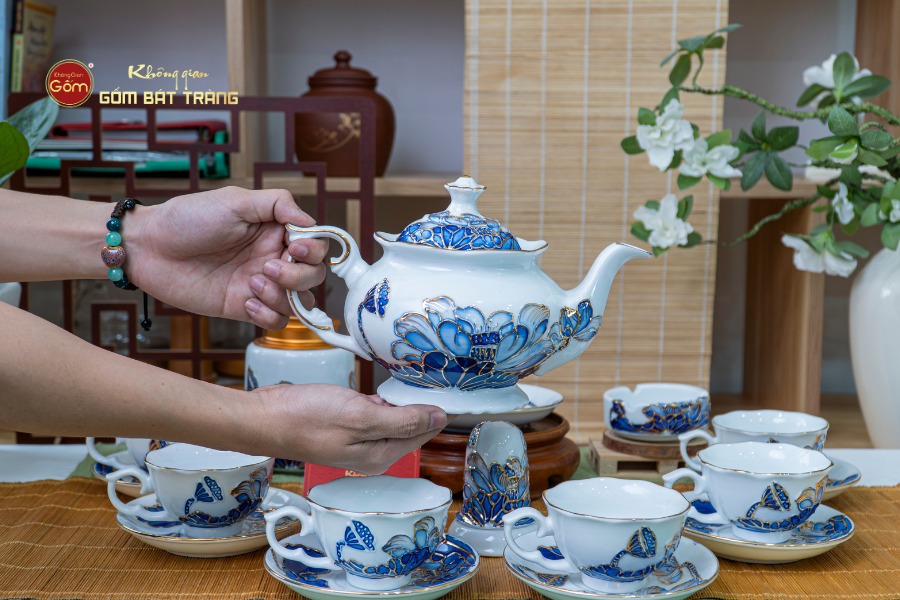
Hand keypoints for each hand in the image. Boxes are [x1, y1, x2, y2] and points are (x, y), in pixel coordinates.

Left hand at [130, 186, 327, 327]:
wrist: (149, 248)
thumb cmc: (187, 219)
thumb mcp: (234, 200)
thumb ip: (277, 204)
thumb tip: (310, 223)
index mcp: (275, 231)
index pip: (316, 245)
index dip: (313, 250)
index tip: (295, 247)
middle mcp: (272, 258)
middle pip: (314, 276)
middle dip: (299, 276)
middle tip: (268, 267)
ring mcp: (260, 285)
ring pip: (299, 302)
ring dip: (283, 296)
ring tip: (251, 283)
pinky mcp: (243, 307)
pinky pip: (276, 321)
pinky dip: (268, 315)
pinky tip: (245, 301)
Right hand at [250, 384, 447, 473]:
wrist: (264, 417)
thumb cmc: (307, 418)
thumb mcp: (361, 417)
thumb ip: (402, 421)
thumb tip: (439, 418)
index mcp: (381, 455)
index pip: (425, 432)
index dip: (439, 410)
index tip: (453, 386)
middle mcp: (373, 451)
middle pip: (411, 426)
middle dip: (423, 405)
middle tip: (437, 374)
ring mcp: (357, 438)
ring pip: (393, 417)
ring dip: (402, 400)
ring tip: (417, 376)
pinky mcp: (344, 424)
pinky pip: (373, 412)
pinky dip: (382, 399)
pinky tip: (383, 386)